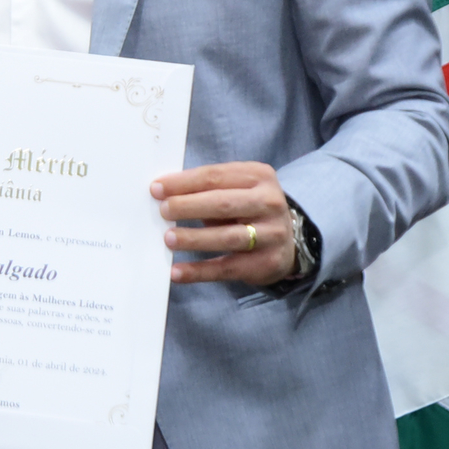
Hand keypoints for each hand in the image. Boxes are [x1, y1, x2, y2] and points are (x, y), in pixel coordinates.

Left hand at [151, 160, 296, 285]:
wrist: (290, 239)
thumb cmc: (249, 208)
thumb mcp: (238, 188)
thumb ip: (208, 188)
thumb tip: (164, 194)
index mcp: (259, 176)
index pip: (216, 176)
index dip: (184, 182)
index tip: (157, 188)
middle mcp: (269, 203)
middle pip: (223, 203)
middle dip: (189, 206)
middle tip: (163, 211)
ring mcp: (271, 234)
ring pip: (228, 237)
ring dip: (194, 238)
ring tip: (168, 239)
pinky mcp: (266, 263)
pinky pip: (227, 268)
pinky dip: (200, 271)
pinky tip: (177, 272)